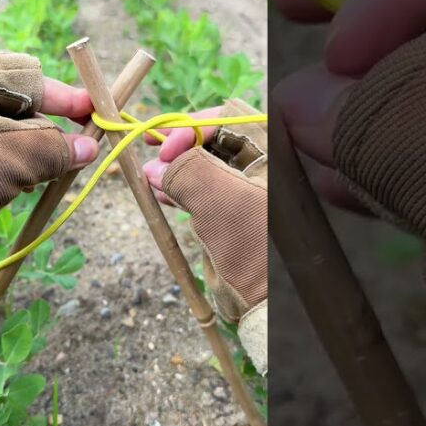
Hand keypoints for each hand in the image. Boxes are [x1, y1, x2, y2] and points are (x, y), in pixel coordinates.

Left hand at [0, 41, 98, 263]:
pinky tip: (4, 184)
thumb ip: (49, 149)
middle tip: (67, 159)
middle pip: (7, 100)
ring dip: (18, 150)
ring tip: (30, 180)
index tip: (91, 116)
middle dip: (41, 131)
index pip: (23, 74)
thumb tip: (85, 147)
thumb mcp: (3, 165)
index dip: (62, 99)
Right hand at [142, 101, 266, 323]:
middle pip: (217, 140)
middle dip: (181, 146)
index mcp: (275, 153)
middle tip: (153, 153)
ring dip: (178, 169)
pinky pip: (207, 193)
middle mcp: (266, 166)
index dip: (193, 127)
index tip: (165, 147)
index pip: (229, 119)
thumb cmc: (255, 249)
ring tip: (151, 175)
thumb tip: (157, 165)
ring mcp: (252, 191)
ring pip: (209, 167)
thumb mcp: (219, 202)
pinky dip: (183, 191)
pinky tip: (160, 192)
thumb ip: (187, 172)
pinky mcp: (239, 216)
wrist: (271, 306)